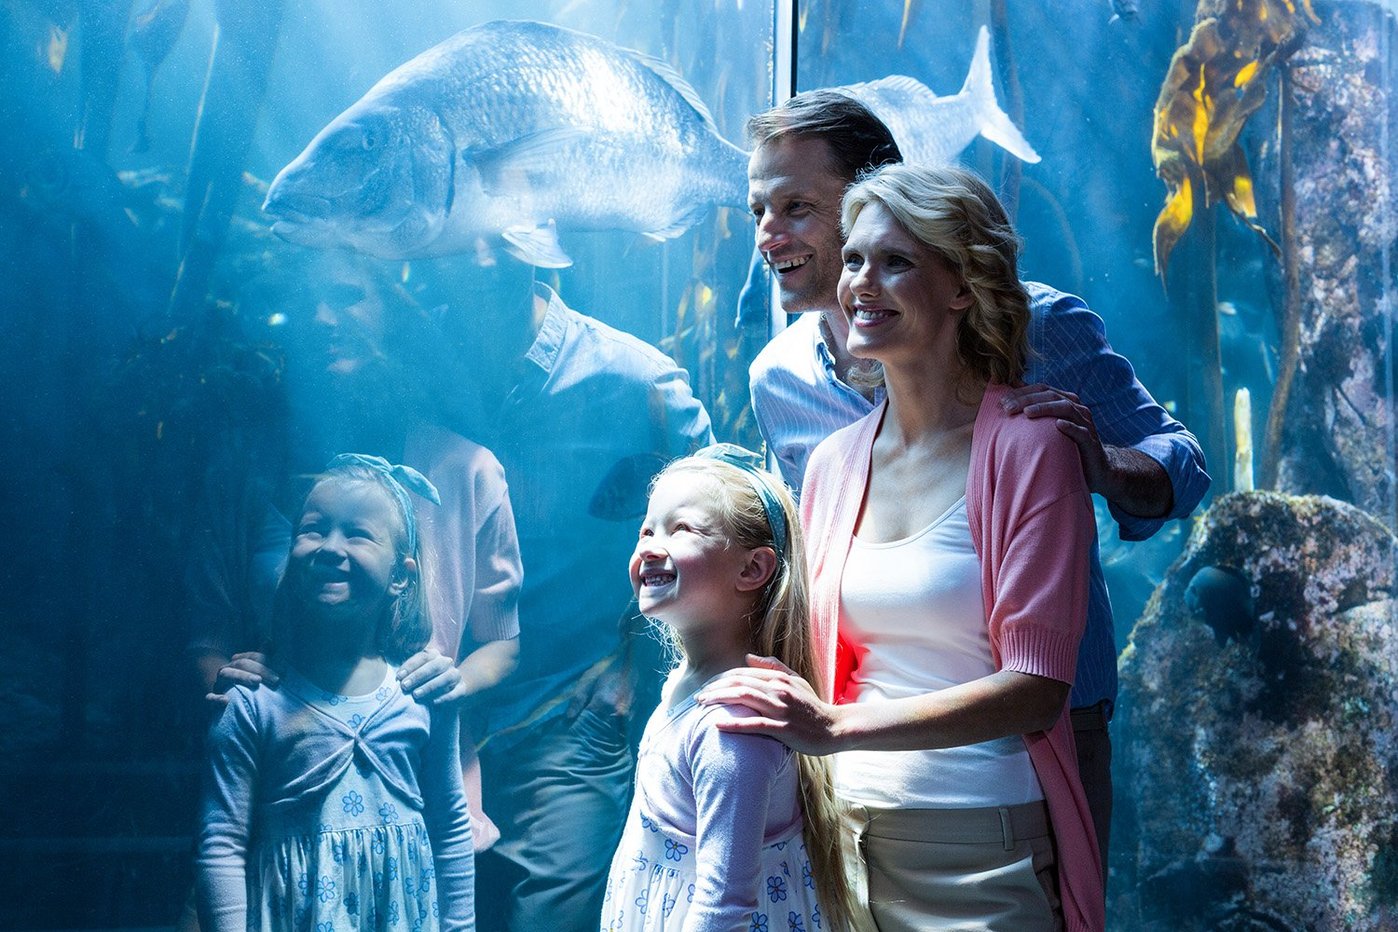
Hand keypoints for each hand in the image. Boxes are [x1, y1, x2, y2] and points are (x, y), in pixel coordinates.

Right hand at [206, 651, 277, 705]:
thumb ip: (263, 656)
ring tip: (258, 681)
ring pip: (226, 674)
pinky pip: (210, 697)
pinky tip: (226, 701)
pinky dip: (216, 699)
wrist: (223, 701)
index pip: (251, 656)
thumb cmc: (245, 685)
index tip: (282, 671)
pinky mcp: (212, 699)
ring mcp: (218, 684)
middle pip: (240, 663)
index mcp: (237, 663)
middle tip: (276, 679)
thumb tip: (269, 640)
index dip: (266, 660)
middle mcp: (227, 670)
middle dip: (259, 668)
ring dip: (242, 676)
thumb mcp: (255, 671)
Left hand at [398, 647, 464, 703]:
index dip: (410, 666)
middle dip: (418, 676)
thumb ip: (409, 673)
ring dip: (430, 686)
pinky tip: (433, 702)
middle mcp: (447, 663)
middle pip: (435, 665)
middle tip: (405, 686)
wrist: (452, 688)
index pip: (424, 656)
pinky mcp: (462, 688)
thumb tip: (398, 679)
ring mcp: (456, 675)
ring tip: (416, 695)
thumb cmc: (428, 680)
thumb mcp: (419, 672)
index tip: (399, 677)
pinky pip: (455, 692)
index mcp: (435, 655)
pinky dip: (445, 697)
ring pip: (447, 677)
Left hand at [694, 654, 841, 755]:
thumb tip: (748, 657)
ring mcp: (781, 709)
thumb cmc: (813, 706)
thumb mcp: (796, 680)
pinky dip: (735, 724)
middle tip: (697, 697)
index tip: (707, 686)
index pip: (743, 674)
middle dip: (715, 689)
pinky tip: (718, 725)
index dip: (722, 679)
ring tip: (702, 705)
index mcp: (779, 678)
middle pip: (740, 684)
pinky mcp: (784, 729)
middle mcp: (778, 690)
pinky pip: (755, 724)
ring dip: (719, 701)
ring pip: (745, 699)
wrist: (835, 728)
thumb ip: (773, 667)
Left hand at [1001, 383, 1109, 493]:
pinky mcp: (1091, 441)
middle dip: (1027, 400)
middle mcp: (1076, 408)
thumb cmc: (1065, 447)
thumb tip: (1006, 406)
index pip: (1042, 389)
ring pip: (1066, 408)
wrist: (1096, 469)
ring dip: (1045, 408)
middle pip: (1051, 395)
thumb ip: (1033, 417)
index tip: (1001, 402)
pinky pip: (1081, 431)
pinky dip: (1070, 426)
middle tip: (1007, 408)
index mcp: (1065, 402)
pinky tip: (1058, 425)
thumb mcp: (1048, 430)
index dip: (1021, 393)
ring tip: (1027, 413)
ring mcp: (1085, 423)